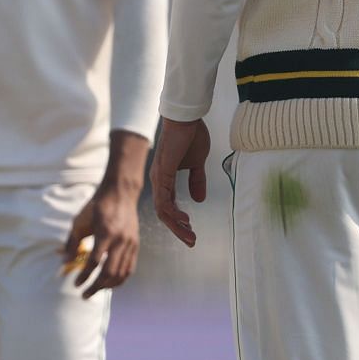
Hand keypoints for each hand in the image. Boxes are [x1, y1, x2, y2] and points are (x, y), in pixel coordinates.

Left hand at [60, 180, 142, 298]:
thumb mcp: (79, 222)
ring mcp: (130, 243)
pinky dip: (119, 279)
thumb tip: (63, 262)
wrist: (120, 193)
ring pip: (121, 273)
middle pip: (109, 272)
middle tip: (84, 294)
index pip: (94, 262)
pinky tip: (109, 283)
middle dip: (95, 286)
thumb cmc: (96, 206)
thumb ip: (71, 243)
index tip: (76, 284)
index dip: (84, 276)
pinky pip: (129, 268)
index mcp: (105, 233)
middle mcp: (120, 240)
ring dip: (107, 286)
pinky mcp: (135, 245)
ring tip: (95, 290)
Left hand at [152, 116, 211, 248]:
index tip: (191, 231)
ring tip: (190, 236)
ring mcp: (159, 178)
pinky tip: (184, 219)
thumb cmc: (191, 136)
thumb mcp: (197, 164)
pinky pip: (164, 199)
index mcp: (165, 179)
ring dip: (177, 225)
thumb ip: (197, 181)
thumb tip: (199, 200)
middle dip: (178, 229)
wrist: (187, 118)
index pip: (169, 206)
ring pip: (163, 211)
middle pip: (165, 213)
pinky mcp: (162, 174)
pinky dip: (173, 212)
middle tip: (191, 241)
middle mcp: (159, 181)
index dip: (179, 221)